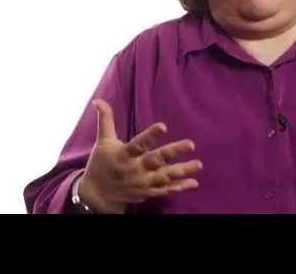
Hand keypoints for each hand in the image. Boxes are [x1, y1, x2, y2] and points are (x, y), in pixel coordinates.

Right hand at [78, 98, 202, 213]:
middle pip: (156, 160)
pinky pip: (165, 191)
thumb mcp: (103, 141)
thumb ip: (106, 120)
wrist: (96, 196)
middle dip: (173, 152)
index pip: (138, 144)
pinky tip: (194, 182)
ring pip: (164, 177)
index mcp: (124, 155)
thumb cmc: (101, 164)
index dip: (150, 135)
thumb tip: (98, 100)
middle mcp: (135, 169)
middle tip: (190, 144)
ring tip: (198, 164)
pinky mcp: (147, 192)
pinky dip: (179, 187)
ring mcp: (142, 183)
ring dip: (182, 171)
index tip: (163, 126)